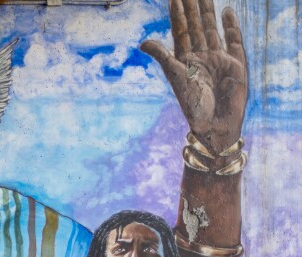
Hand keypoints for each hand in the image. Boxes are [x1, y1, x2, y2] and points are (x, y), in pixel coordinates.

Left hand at [141, 0, 247, 151]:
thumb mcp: (176, 77)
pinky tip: (227, 12)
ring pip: (212, 30)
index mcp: (184, 60)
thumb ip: (163, 57)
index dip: (178, 14)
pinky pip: (234, 40)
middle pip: (196, 26)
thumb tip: (143, 42)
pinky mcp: (236, 63)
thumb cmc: (193, 104)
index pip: (181, 31)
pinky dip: (231, 26)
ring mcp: (219, 58)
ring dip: (209, 13)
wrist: (215, 123)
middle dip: (193, 8)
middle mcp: (201, 56)